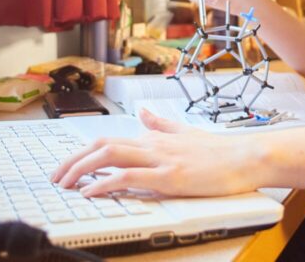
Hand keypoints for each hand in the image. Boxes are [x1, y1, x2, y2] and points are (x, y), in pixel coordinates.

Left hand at [50, 109, 263, 196]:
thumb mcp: (186, 133)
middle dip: (73, 161)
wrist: (248, 156)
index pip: (110, 139)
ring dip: (81, 170)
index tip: (68, 166)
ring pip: (110, 155)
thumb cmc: (223, 151)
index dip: (83, 152)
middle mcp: (153, 144)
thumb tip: (142, 112)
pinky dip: (106, 183)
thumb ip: (161, 124)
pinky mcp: (169, 177)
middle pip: (101, 145)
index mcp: (155, 137)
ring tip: (65, 184)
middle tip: (56, 177)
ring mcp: (161, 159)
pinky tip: (92, 192)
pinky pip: (130, 176)